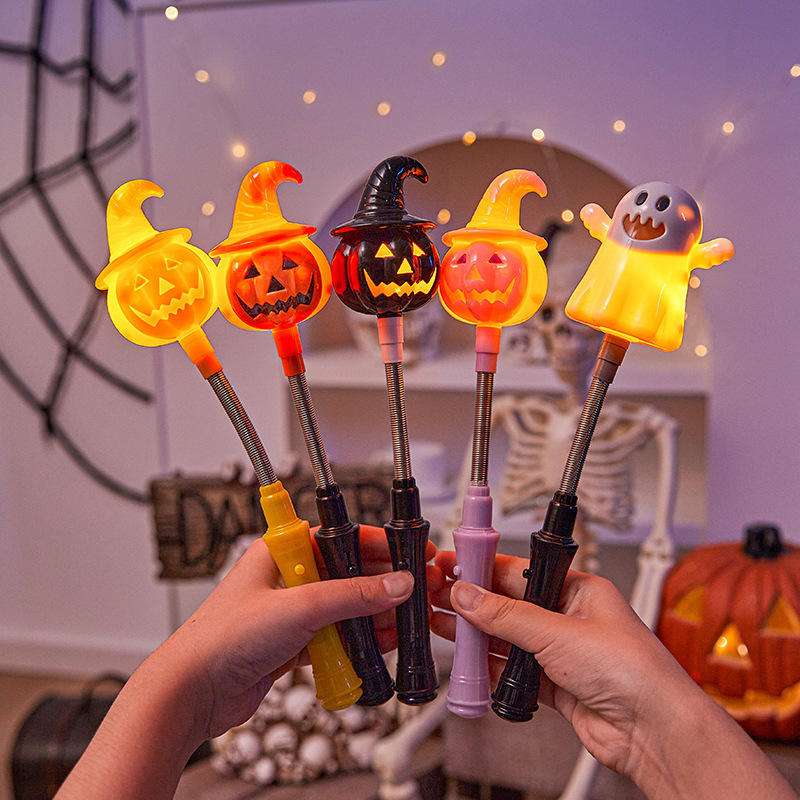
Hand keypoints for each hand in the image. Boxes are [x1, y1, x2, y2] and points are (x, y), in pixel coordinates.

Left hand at [161, 525, 440, 739]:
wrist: (191, 692)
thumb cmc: (222, 638)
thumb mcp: (300, 607)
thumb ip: (353, 596)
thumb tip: (396, 584)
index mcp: (281, 552)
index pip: (340, 539)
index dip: (377, 544)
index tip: (409, 552)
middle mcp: (287, 579)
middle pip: (347, 574)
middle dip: (383, 583)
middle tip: (416, 589)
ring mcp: (290, 613)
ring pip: (344, 609)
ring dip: (374, 616)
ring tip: (405, 621)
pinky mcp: (292, 645)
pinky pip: (335, 637)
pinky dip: (358, 642)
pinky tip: (380, 645)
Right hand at [431, 551, 797, 799]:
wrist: (655, 732)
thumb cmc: (634, 672)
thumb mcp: (558, 632)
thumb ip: (507, 616)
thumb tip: (469, 595)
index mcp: (579, 591)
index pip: (521, 572)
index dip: (484, 568)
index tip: (455, 564)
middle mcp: (570, 619)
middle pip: (510, 605)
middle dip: (474, 602)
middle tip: (439, 595)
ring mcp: (562, 654)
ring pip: (509, 639)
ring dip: (477, 635)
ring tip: (442, 624)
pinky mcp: (556, 686)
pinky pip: (514, 671)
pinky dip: (491, 668)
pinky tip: (470, 662)